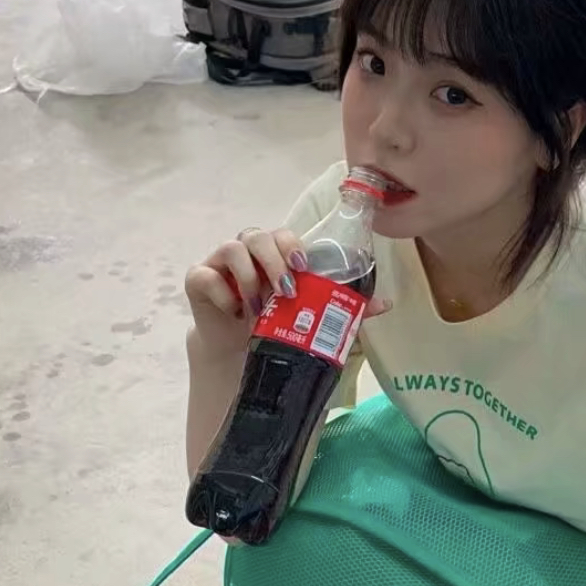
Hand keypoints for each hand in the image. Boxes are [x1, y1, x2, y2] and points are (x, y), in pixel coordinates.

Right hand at [184, 227, 390, 357]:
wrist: (238, 351)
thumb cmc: (276, 322)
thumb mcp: (310, 316)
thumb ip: (344, 307)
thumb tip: (387, 303)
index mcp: (276, 253)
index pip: (283, 234)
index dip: (292, 245)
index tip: (304, 267)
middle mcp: (248, 251)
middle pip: (257, 235)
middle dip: (273, 261)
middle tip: (286, 291)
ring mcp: (220, 263)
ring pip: (231, 249)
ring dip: (248, 278)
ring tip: (259, 308)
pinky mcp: (198, 280)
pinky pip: (204, 275)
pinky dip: (220, 292)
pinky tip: (234, 311)